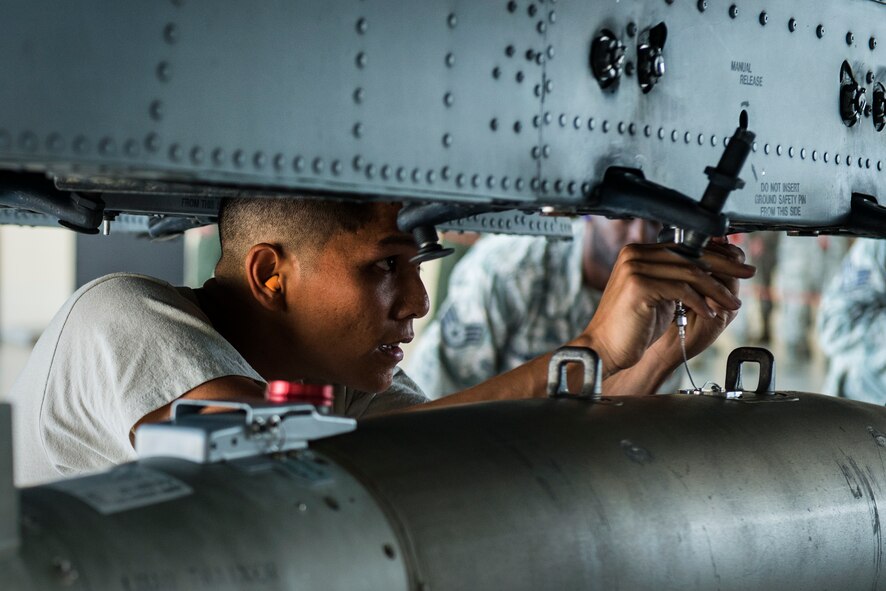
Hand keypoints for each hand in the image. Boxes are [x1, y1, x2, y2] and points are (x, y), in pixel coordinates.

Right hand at [579, 240, 754, 372]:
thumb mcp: (661, 296)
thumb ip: (678, 280)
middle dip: (724, 266)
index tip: (738, 264)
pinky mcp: (639, 285)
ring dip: (716, 290)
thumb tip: (712, 269)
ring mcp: (635, 268)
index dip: (716, 255)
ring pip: (689, 273)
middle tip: (747, 273)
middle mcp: (634, 254)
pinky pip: (680, 289)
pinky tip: (709, 314)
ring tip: (731, 303)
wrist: (605, 348)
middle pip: (690, 255)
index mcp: (637, 252)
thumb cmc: (631, 327)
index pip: (685, 247)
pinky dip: (699, 302)